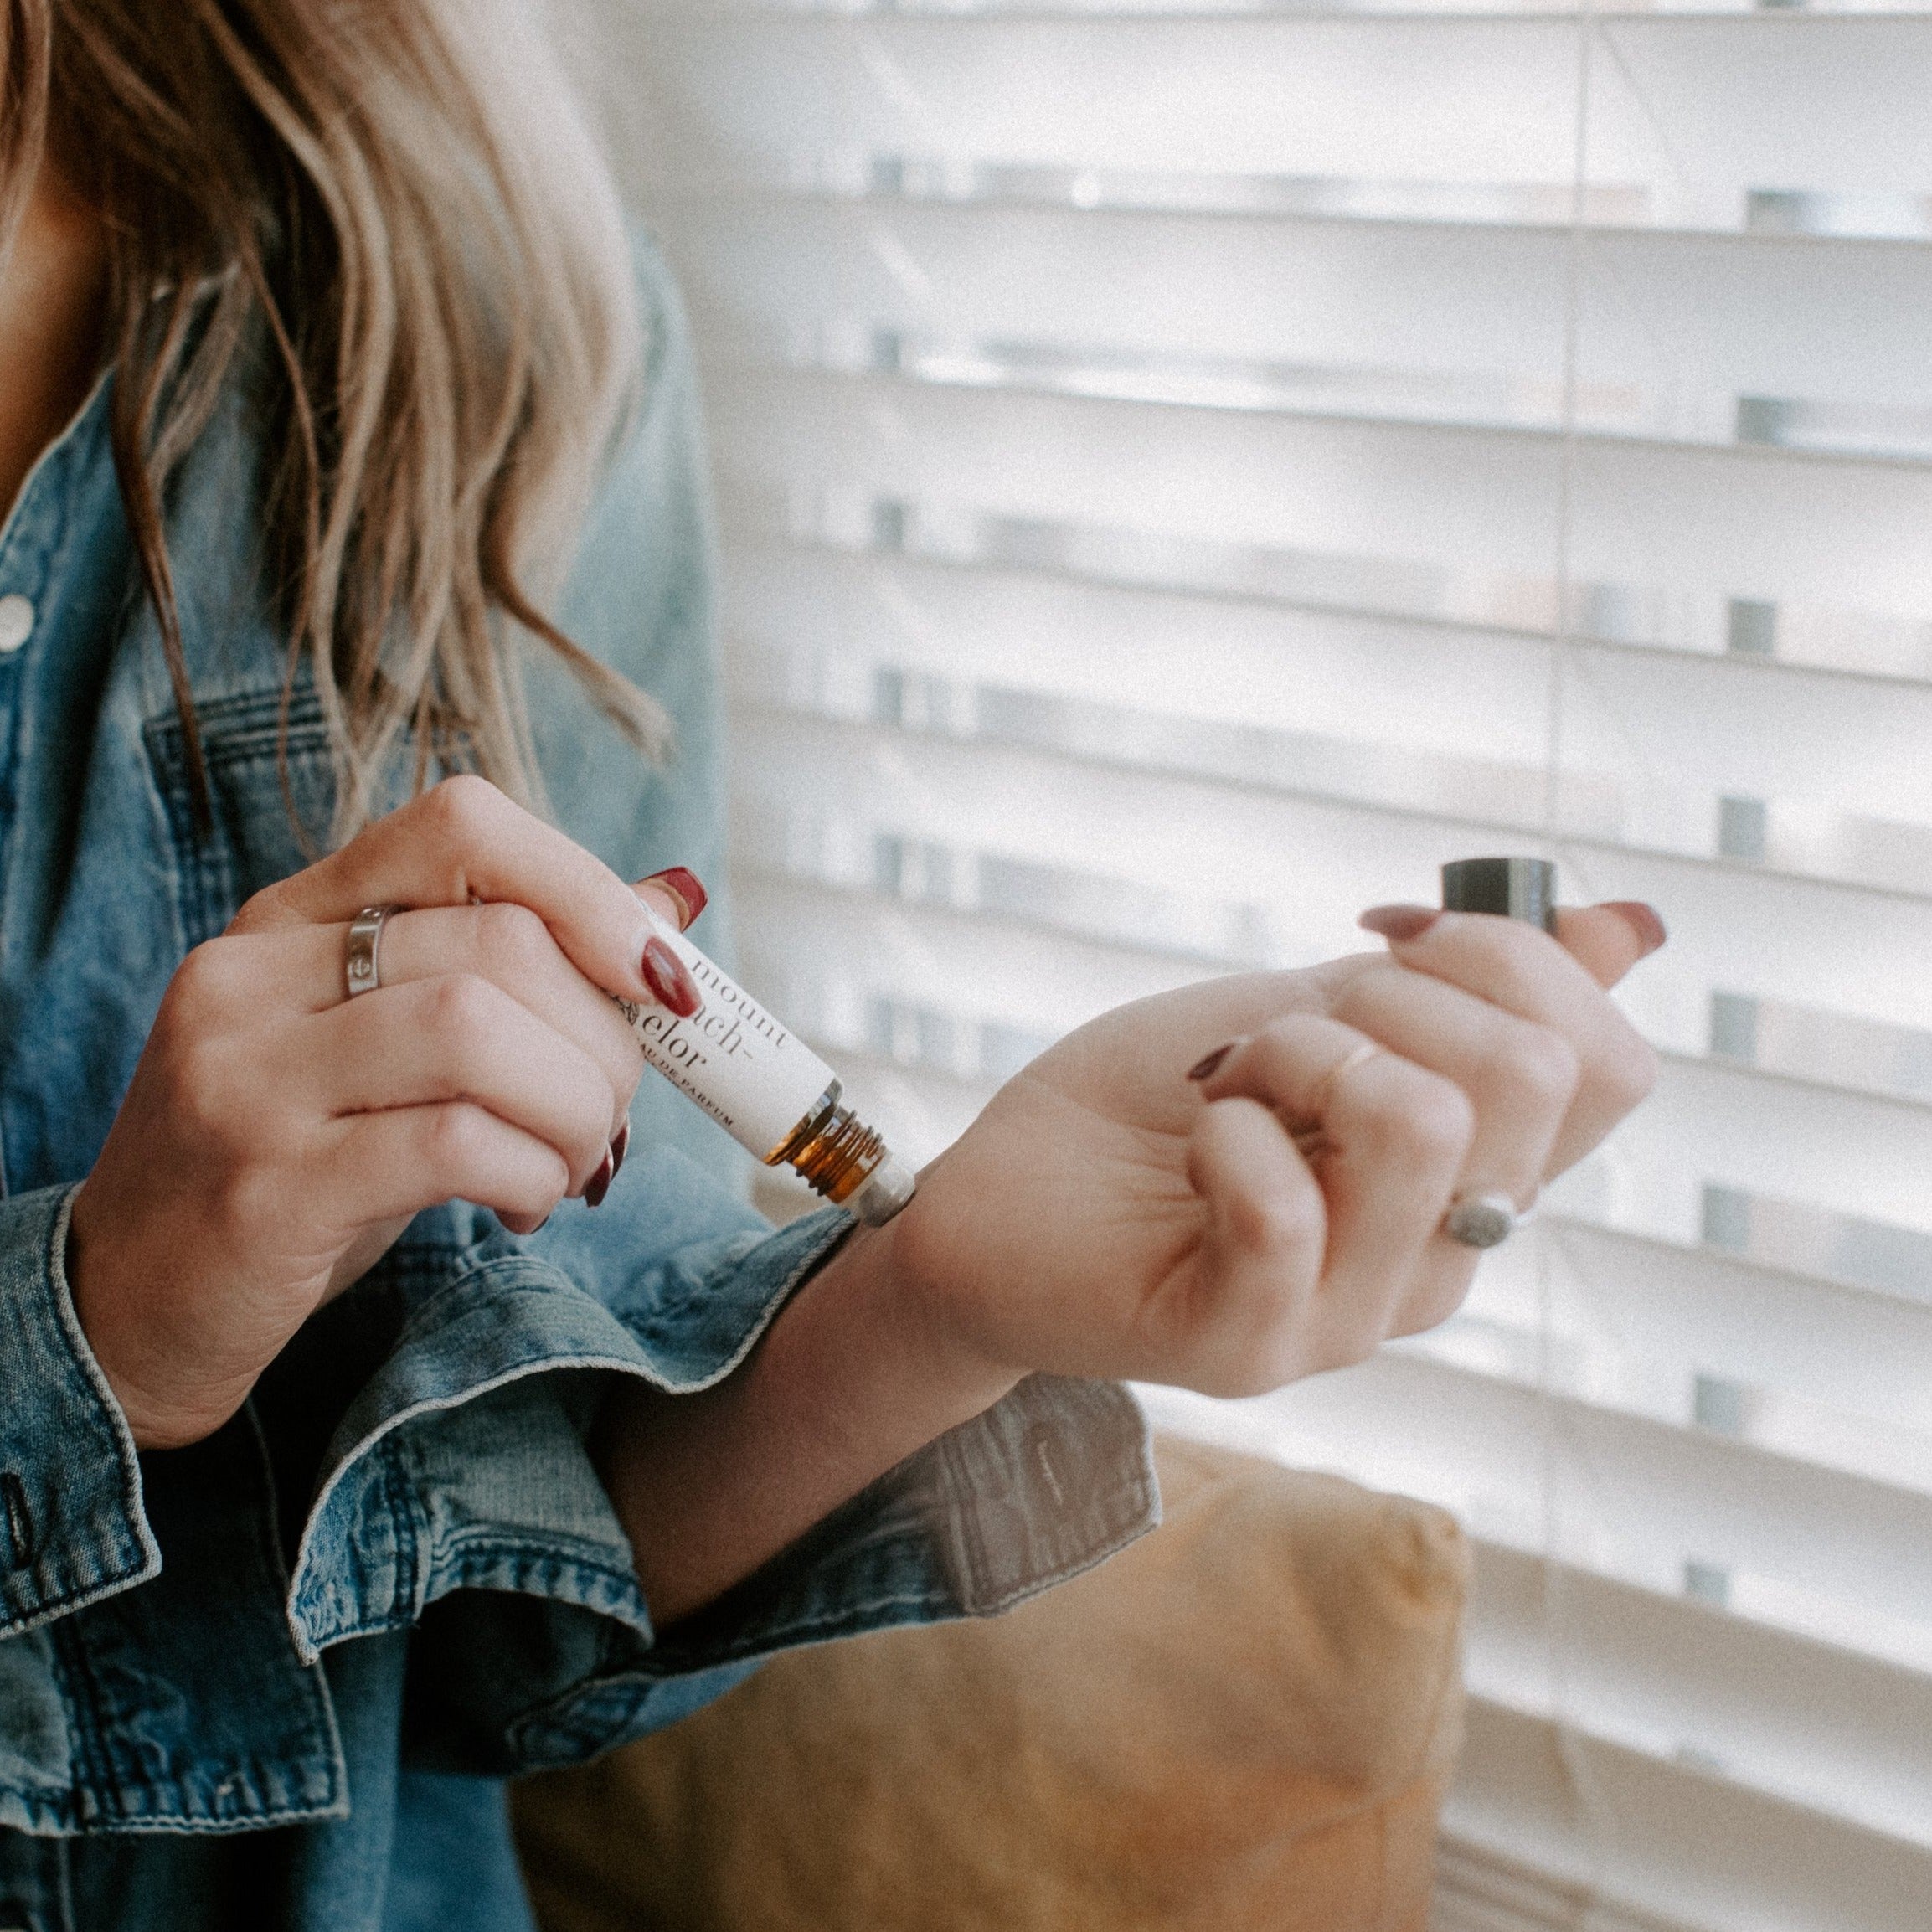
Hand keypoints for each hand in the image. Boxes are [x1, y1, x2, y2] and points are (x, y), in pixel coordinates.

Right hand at [68, 776, 704, 1450]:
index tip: (659, 976)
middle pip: (500, 943)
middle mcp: (256, 977)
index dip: (587, 890)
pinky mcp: (266, 1187)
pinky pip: (453, 1144)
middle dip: (603, 1039)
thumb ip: (515, 971)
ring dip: (575, 1109)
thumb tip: (667, 902)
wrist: (132, 1303)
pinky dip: (530, 1174)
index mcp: (293, 919)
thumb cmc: (294, 1161)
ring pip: (479, 1030)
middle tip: (609, 1113)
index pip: (462, 826)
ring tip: (574, 1162)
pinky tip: (524, 1204)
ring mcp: (248, 1078)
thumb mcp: (390, 1047)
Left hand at [871, 900, 1662, 1398]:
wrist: (1003, 1196)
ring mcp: (1351, 1319)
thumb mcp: (1316, 1014)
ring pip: (1422, 1124)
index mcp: (1475, 1177)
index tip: (1385, 935)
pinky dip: (1223, 1130)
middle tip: (1285, 1033)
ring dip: (1297, 1054)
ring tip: (1229, 1088)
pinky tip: (1191, 1145)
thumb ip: (1462, 989)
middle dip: (1394, 995)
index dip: (1514, 956)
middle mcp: (1441, 1258)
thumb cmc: (1154, 1105)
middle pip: (1536, 1078)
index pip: (1610, 1067)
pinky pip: (1285, 1206)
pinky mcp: (1247, 1346)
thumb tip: (1634, 928)